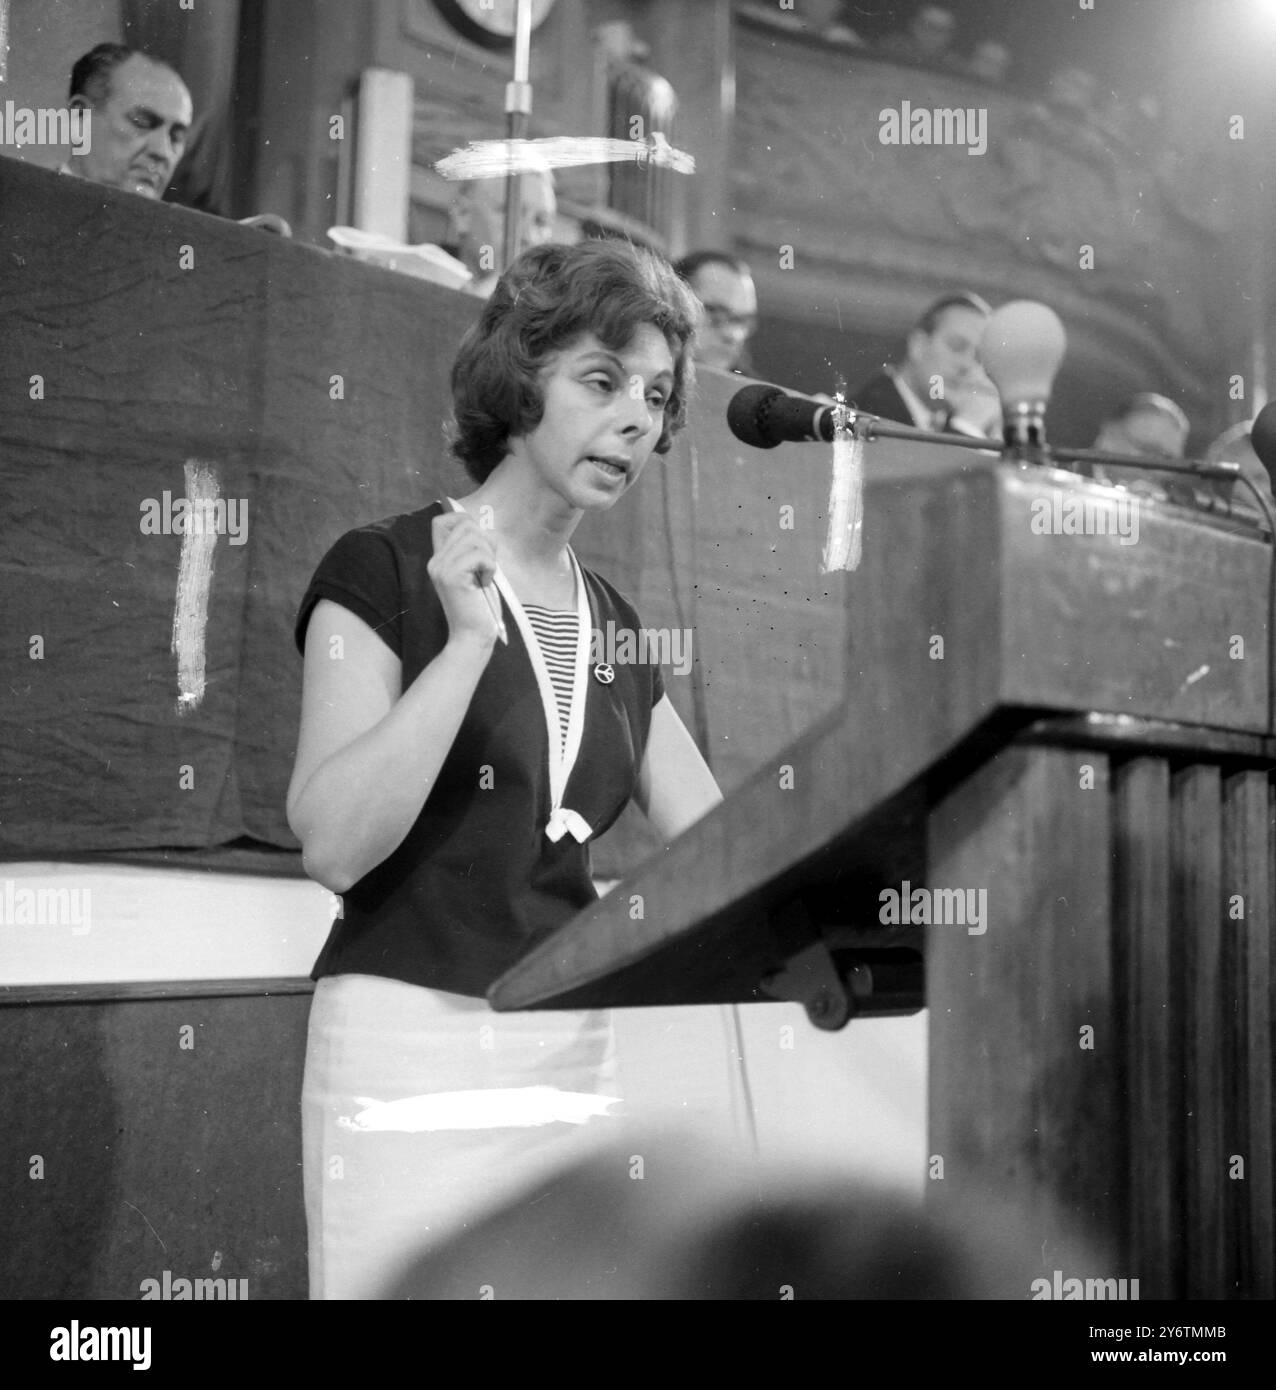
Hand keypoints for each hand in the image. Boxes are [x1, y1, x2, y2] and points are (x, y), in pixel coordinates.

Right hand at [429, 510, 500, 647]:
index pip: (442, 521)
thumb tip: (486, 529)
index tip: (479, 543)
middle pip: (465, 525)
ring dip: (489, 556)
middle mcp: (435, 561)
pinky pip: (480, 555)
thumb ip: (474, 551)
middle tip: (487, 565)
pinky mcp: (452, 577)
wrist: (473, 636)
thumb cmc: (479, 607)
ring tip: (485, 576)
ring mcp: (441, 568)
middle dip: (485, 541)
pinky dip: (490, 567)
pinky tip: (485, 583)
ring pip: (474, 537)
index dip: (463, 521)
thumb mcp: (476, 572)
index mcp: (439, 559)